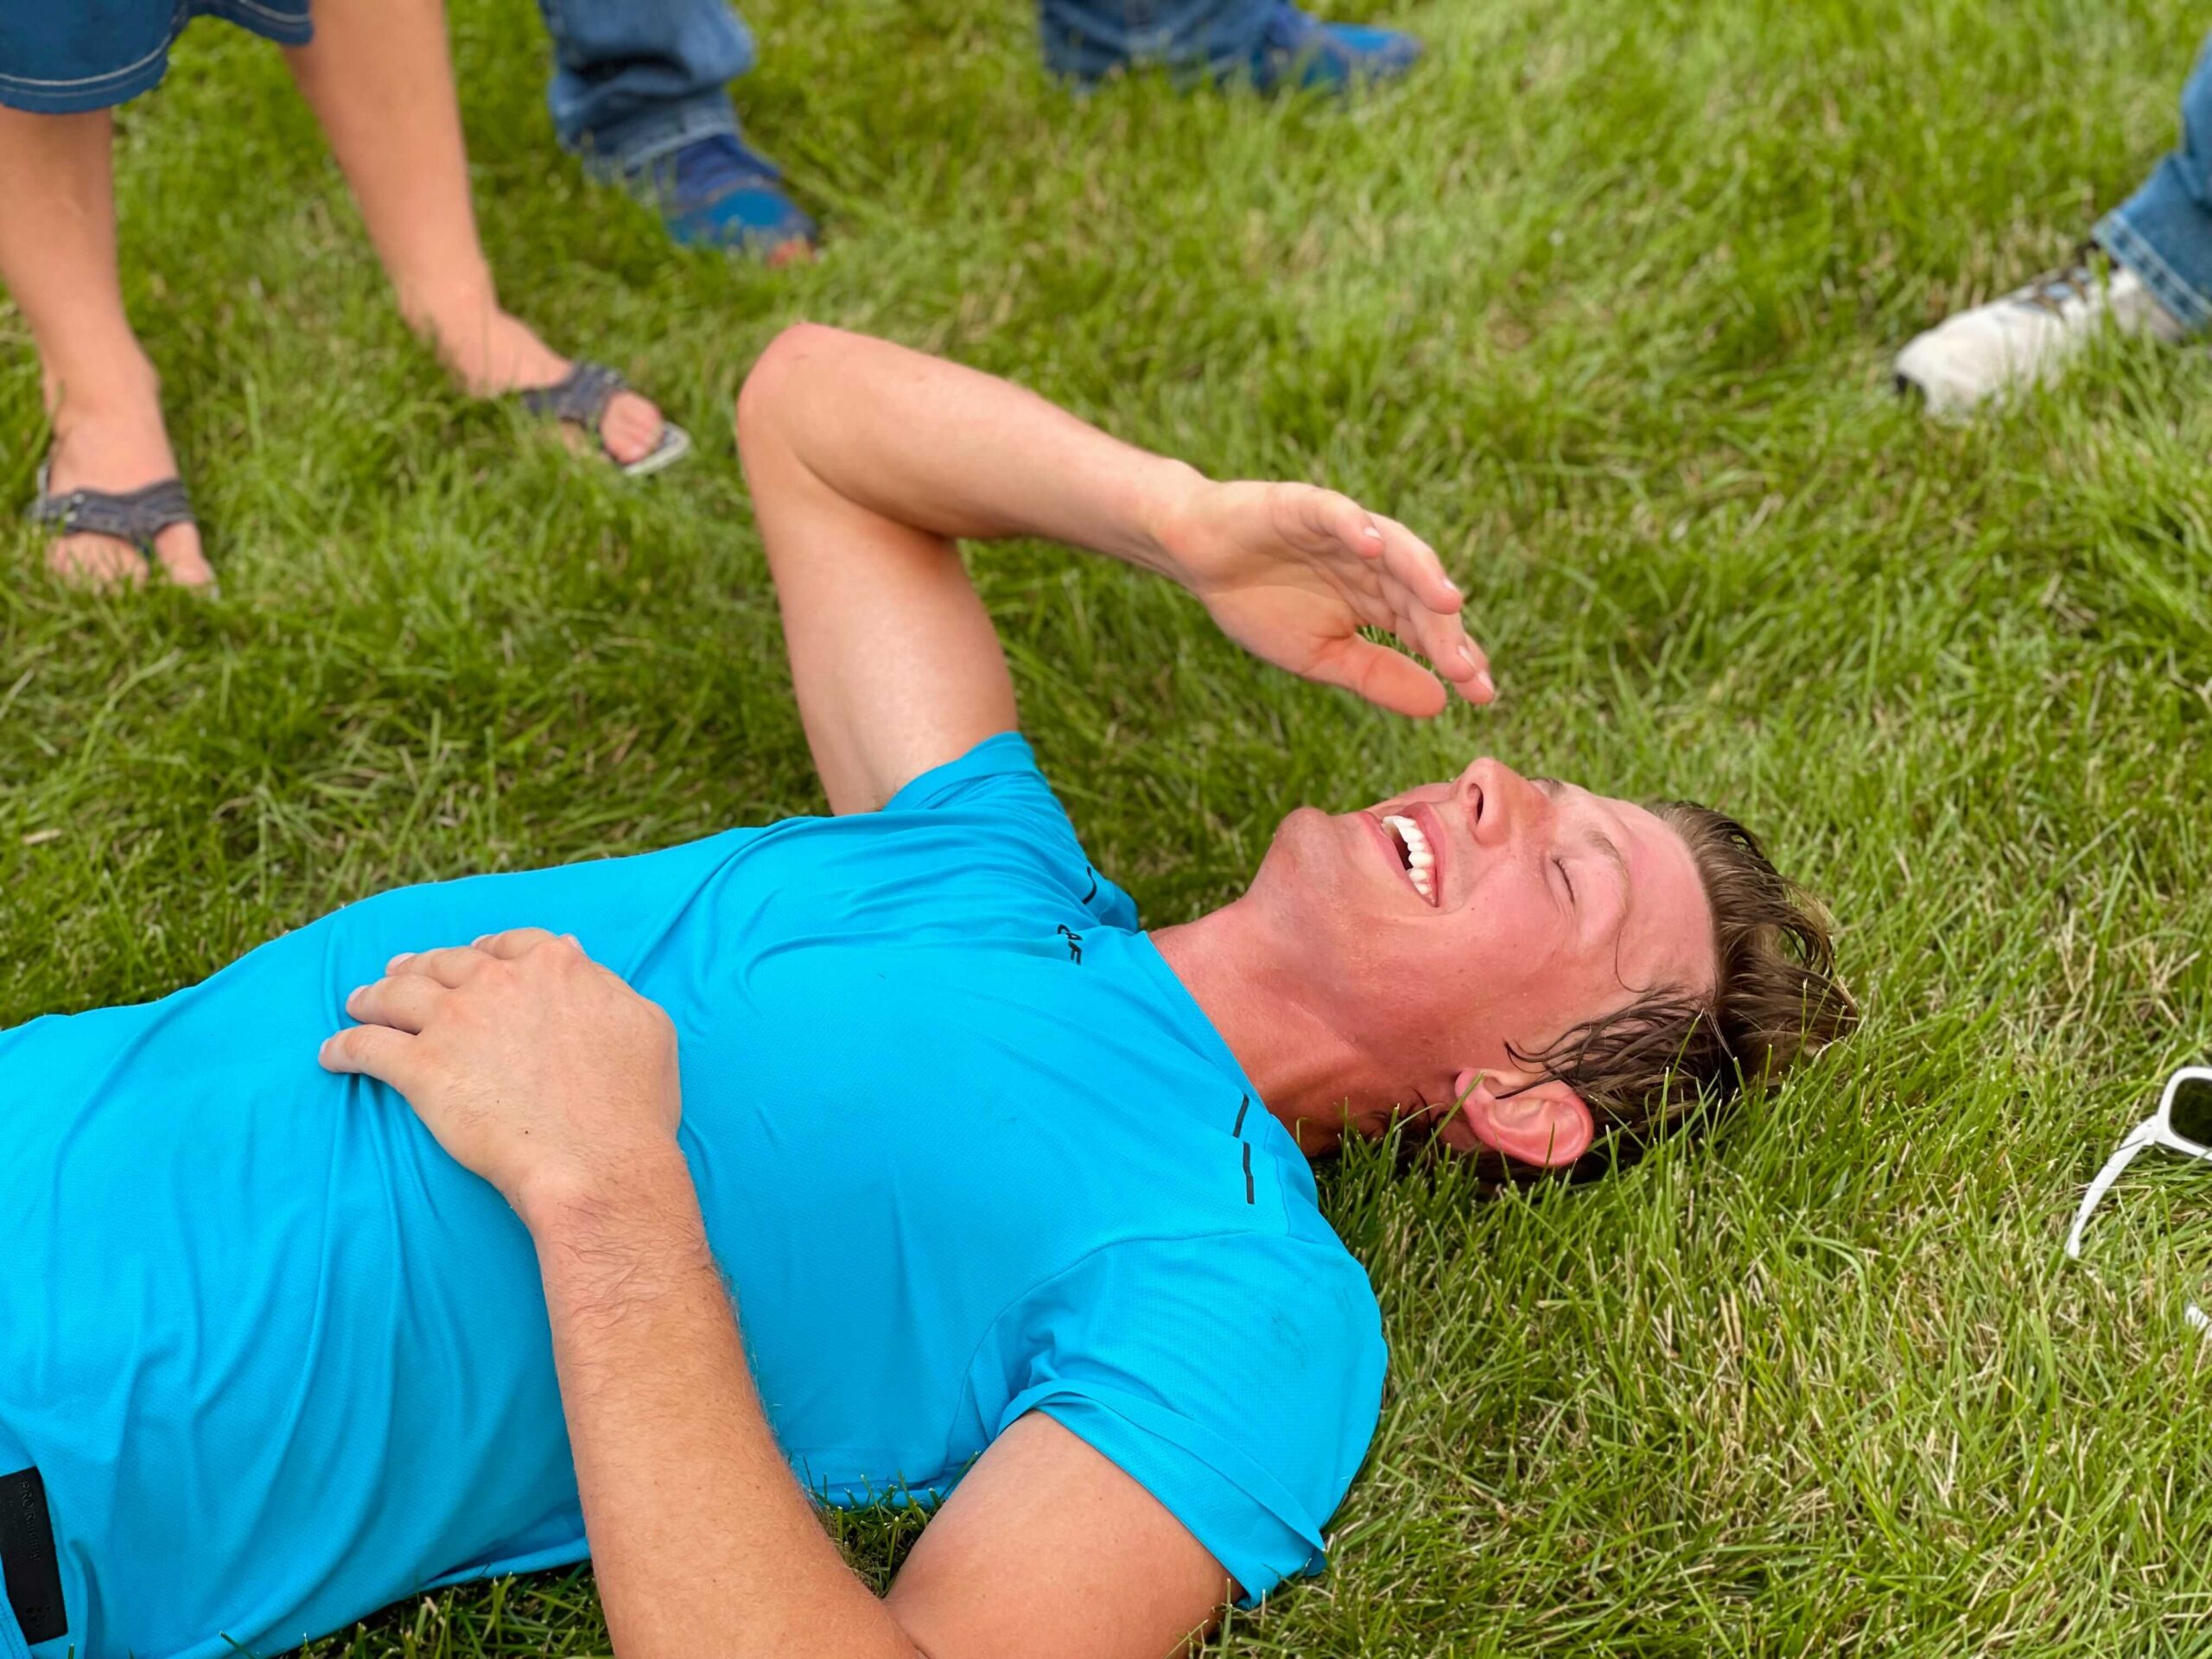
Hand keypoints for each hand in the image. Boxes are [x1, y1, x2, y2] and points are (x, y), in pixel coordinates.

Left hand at [318, 928, 682, 1223]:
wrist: (596, 1161)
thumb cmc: (632, 1104)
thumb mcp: (645, 1025)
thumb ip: (606, 984)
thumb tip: (576, 955)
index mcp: (554, 967)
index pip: (509, 943)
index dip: (486, 948)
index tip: (473, 955)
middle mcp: (498, 984)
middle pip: (445, 963)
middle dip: (419, 966)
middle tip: (399, 973)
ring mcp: (455, 1024)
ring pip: (396, 994)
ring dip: (373, 996)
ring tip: (358, 1004)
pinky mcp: (421, 1070)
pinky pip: (366, 1048)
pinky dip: (343, 1048)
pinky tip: (330, 1054)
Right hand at [1151, 479, 1492, 717]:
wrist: (1199, 558)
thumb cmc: (1259, 604)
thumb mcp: (1321, 656)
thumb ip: (1376, 676)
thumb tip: (1439, 705)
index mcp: (1378, 600)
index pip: (1427, 629)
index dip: (1455, 657)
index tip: (1481, 694)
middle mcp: (1372, 564)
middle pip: (1420, 595)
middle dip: (1445, 631)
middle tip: (1466, 669)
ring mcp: (1345, 533)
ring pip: (1395, 549)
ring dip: (1422, 573)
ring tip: (1448, 602)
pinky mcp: (1307, 506)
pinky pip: (1338, 513)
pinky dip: (1357, 525)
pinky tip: (1373, 545)